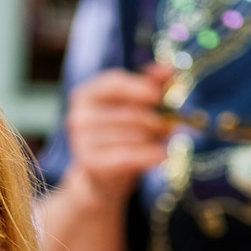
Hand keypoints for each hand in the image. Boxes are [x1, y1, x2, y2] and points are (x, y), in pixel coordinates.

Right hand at [63, 64, 173, 207]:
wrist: (101, 180)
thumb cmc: (118, 139)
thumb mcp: (131, 108)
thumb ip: (149, 86)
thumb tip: (168, 70)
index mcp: (85, 95)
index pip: (114, 84)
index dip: (140, 87)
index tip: (159, 95)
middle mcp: (79, 117)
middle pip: (128, 113)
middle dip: (154, 120)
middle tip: (171, 126)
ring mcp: (81, 142)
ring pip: (131, 136)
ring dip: (154, 139)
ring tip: (164, 142)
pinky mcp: (91, 164)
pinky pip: (128, 156)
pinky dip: (150, 155)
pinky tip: (163, 155)